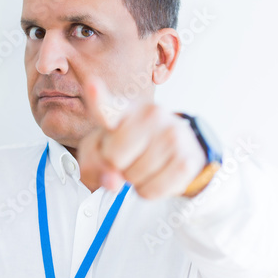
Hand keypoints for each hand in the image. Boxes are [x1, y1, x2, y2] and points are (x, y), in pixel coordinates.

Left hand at [76, 76, 207, 198]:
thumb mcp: (102, 150)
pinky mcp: (186, 159)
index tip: (91, 85)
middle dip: (116, 167)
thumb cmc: (132, 148)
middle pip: (112, 157)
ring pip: (132, 178)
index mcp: (124, 109)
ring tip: (144, 166)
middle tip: (129, 158)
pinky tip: (156, 176)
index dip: (97, 97)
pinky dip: (148, 192)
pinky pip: (151, 191)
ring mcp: (172, 134)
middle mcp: (151, 114)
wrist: (178, 151)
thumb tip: (112, 182)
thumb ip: (93, 164)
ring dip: (133, 181)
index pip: (107, 106)